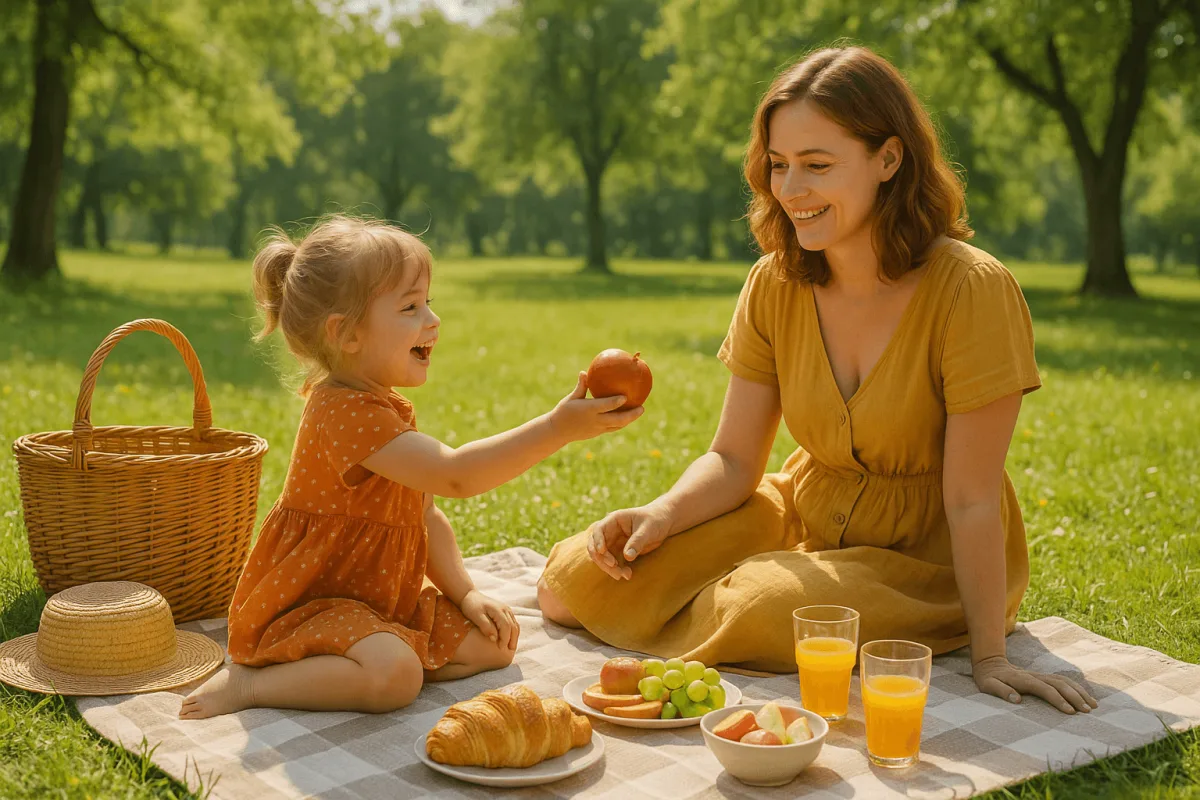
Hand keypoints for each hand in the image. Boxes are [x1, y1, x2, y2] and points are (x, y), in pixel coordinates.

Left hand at [460, 589, 519, 648]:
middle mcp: (506, 609)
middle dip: (512, 640)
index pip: (506, 627)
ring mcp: (507, 610)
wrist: (470, 596)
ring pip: (515, 625)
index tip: (500, 649)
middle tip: (509, 652)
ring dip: (514, 637)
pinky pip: (513, 623)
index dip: (505, 639)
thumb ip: (485, 626)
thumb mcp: (476, 616)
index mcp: (499, 610)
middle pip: (514, 627)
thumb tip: (494, 639)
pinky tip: (509, 640)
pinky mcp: (506, 612)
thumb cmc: (471, 606)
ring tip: (511, 648)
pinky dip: (513, 632)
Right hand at [548, 372, 643, 442]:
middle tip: (642, 407)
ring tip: (639, 411)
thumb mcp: (571, 398)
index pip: (606, 406)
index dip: (616, 402)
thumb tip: (585, 372)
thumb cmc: (563, 411)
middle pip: (617, 419)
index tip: (626, 396)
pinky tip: (628, 417)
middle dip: (631, 414)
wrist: (557, 431)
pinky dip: (622, 423)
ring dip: (630, 420)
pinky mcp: (597, 433)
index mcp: (588, 410)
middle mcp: (595, 420)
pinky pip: (613, 428)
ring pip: (618, 425)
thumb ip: (581, 386)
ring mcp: (598, 429)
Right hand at [586, 504, 673, 579]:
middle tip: (615, 568)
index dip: (598, 540)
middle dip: (603, 559)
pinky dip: (618, 570)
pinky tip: (628, 574)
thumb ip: (637, 541)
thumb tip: (627, 557)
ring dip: (610, 568)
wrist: (664, 523)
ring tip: (624, 575)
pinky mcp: (619, 552)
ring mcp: (613, 542)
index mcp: (615, 520)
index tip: (602, 551)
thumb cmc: (656, 521)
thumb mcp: (648, 529)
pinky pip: (613, 563)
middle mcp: (610, 531)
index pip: (599, 529)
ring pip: (603, 557)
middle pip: (597, 546)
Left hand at [972, 655, 1097, 714]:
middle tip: (1088, 711)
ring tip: (1093, 706)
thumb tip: (1016, 700)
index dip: (1058, 700)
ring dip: (1079, 692)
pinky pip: (1062, 681)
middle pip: (1059, 684)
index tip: (1070, 712)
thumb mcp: (988, 685)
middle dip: (1075, 697)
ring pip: (1063, 681)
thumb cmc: (988, 678)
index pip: (1044, 689)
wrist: (990, 663)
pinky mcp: (1043, 677)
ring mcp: (1040, 675)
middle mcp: (1034, 676)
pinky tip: (1086, 697)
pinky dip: (1075, 688)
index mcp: (1022, 679)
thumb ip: (1001, 691)